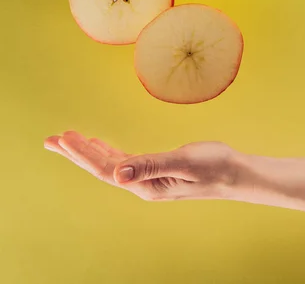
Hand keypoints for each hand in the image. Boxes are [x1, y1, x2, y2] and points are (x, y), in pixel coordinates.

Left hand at [44, 131, 241, 200]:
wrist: (235, 174)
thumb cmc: (214, 166)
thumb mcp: (183, 162)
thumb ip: (150, 165)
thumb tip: (117, 173)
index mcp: (146, 185)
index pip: (106, 169)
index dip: (83, 154)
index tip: (63, 139)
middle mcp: (142, 184)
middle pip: (101, 168)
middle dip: (75, 154)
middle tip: (50, 140)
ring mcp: (148, 179)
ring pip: (109, 164)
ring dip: (88, 151)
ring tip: (67, 140)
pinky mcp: (155, 171)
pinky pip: (122, 161)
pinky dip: (107, 151)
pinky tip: (100, 144)